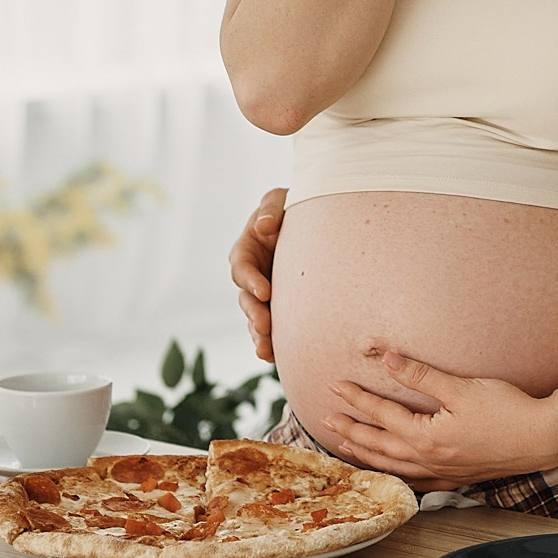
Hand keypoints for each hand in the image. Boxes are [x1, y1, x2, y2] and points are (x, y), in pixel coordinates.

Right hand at [227, 188, 286, 362]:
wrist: (315, 221)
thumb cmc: (292, 206)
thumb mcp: (281, 199)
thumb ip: (271, 209)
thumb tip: (264, 227)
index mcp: (247, 249)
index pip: (241, 267)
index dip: (250, 280)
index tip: (264, 291)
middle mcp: (252, 275)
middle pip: (246, 299)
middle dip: (254, 314)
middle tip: (264, 327)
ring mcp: (265, 294)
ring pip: (256, 319)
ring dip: (260, 335)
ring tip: (267, 350)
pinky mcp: (281, 307)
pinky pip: (274, 328)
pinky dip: (274, 342)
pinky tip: (278, 357)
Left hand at [321, 347, 557, 491]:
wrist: (544, 438)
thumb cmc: (507, 410)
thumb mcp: (462, 387)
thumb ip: (422, 375)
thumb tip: (387, 360)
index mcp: (426, 437)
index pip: (381, 415)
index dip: (356, 399)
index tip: (335, 387)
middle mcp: (429, 459)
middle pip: (379, 445)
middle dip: (351, 431)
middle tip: (326, 419)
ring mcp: (443, 471)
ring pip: (394, 466)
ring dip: (367, 455)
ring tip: (346, 448)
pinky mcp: (458, 476)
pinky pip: (416, 480)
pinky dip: (397, 475)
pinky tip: (394, 472)